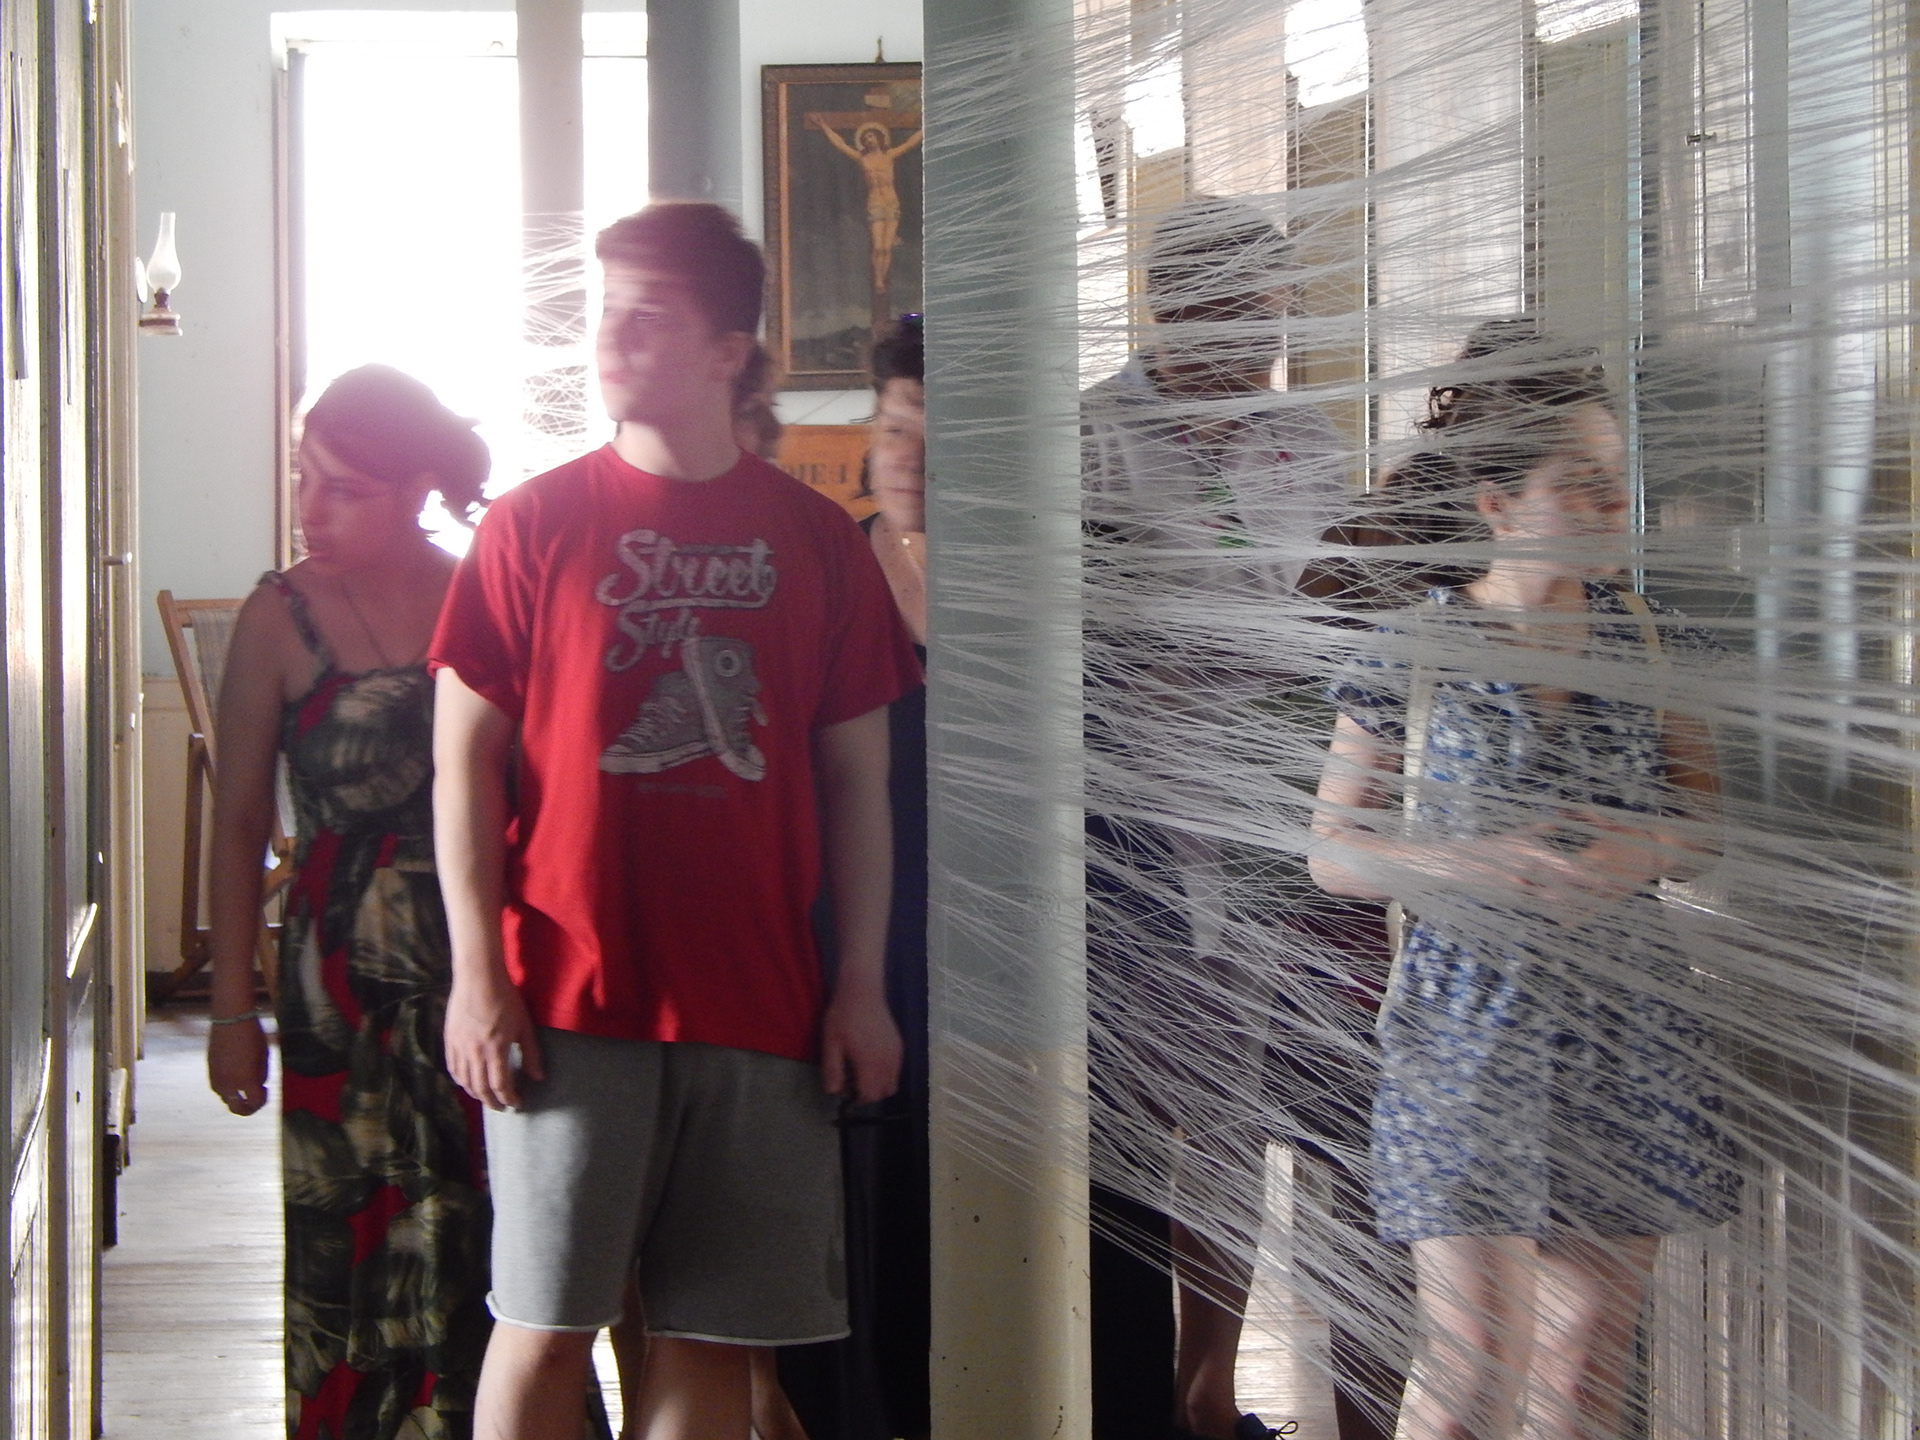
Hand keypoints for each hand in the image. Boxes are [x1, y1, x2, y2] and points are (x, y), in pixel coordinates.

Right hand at [207, 1019, 269, 1115]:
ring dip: (235, 1097)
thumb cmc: (253, 1036)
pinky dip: (226, 1088)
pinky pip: (217, 1087)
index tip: (266, 1091)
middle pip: (235, 1108)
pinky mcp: (209, 1070)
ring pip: (225, 1098)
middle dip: (246, 1109)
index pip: (254, 1103)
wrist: (231, 1019)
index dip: (262, 1101)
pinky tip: (234, 1078)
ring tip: (245, 1087)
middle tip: (254, 1101)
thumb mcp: (264, 1057)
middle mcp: (229, 1083)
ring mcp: (216, 1077)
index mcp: (246, 1080)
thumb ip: (261, 1075)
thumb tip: (258, 1087)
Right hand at [444, 968, 542, 1109]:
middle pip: (481, 1088)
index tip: (517, 1103)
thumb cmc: (506, 1000)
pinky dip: (460, 1080)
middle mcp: (475, 1053)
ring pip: (464, 1081)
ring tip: (486, 1098)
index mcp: (495, 1050)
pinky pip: (452, 1068)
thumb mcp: (524, 1026)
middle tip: (502, 1107)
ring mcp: (459, 1047)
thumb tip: (538, 1077)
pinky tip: (467, 1083)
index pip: (501, 1085)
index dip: (509, 1098)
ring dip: (476, 1094)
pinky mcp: (449, 1040)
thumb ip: (531, 1054)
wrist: (478, 979)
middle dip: (492, 1102)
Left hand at [819, 986, 901, 1104]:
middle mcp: (888, 1062)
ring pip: (893, 1083)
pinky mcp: (899, 1046)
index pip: (870, 1095)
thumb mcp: (831, 1043)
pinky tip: (872, 1059)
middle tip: (852, 1080)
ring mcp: (896, 1054)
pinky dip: (886, 1073)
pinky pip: (897, 1070)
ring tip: (863, 1071)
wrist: (863, 991)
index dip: (857, 1098)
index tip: (846, 1089)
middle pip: (883, 1093)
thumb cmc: (843, 1016)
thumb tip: (833, 1092)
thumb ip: (833, 1069)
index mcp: (870, 1063)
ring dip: (879, 1084)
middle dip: (869, 1093)